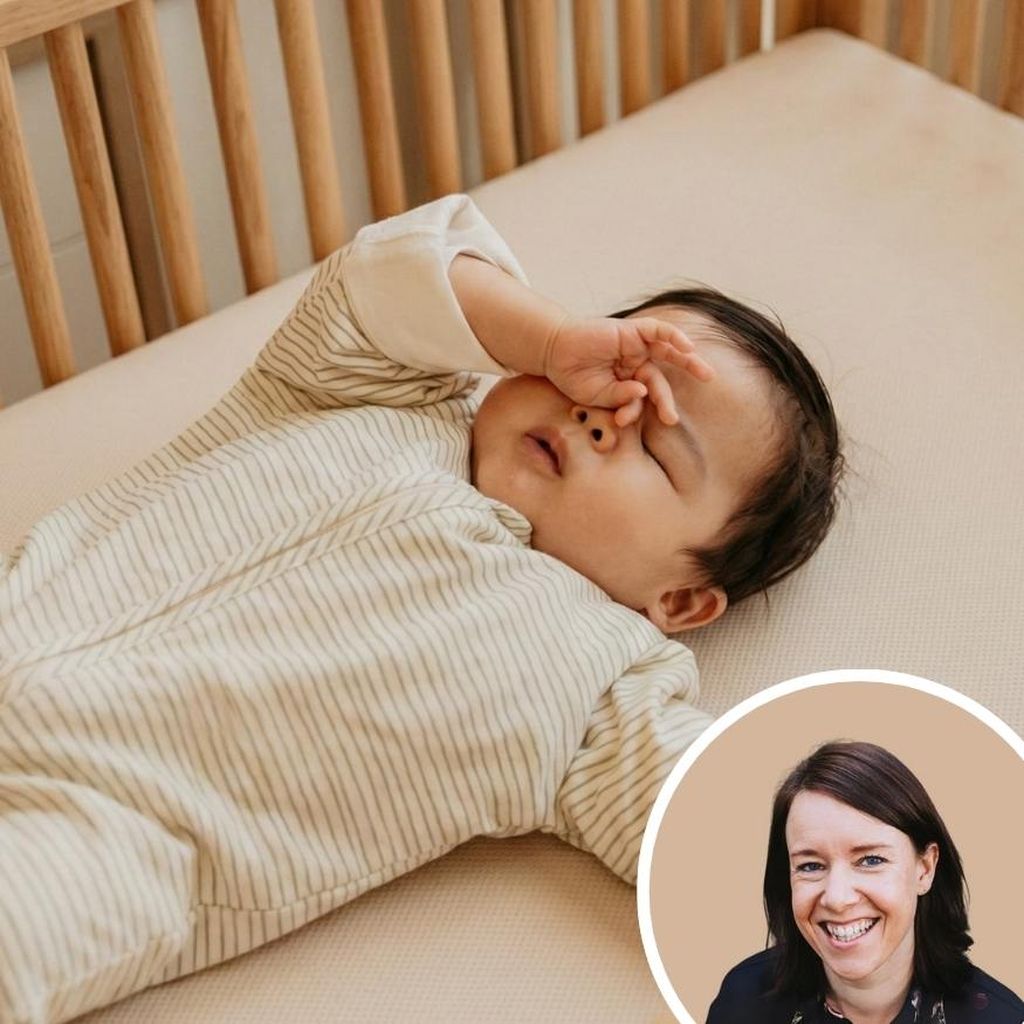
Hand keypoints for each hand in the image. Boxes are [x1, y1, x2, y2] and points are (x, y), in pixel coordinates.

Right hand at [542, 315, 714, 426]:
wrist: (554, 353)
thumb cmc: (573, 375)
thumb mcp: (598, 395)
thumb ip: (621, 397)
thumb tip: (642, 393)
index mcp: (628, 380)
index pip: (644, 397)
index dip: (639, 411)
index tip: (625, 421)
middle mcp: (635, 363)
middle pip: (660, 378)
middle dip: (667, 399)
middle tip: (672, 420)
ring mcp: (635, 346)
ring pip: (668, 352)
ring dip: (689, 362)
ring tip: (706, 375)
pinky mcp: (632, 331)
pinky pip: (658, 331)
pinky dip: (674, 337)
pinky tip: (688, 347)